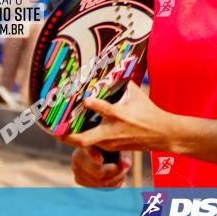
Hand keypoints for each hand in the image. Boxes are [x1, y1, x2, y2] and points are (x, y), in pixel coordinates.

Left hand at [59, 82, 174, 152]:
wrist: (161, 134)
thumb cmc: (148, 111)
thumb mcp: (136, 94)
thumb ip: (122, 83)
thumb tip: (112, 68)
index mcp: (119, 114)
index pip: (104, 109)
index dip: (93, 104)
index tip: (84, 99)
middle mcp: (112, 130)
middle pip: (85, 139)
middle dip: (67, 137)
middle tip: (55, 132)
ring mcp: (110, 141)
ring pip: (87, 143)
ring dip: (73, 138)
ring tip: (59, 131)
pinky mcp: (111, 148)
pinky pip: (94, 144)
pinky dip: (86, 140)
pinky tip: (76, 133)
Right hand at [71, 147, 130, 187]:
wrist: (104, 148)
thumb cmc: (114, 143)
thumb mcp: (120, 146)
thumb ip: (124, 154)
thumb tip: (127, 165)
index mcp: (86, 143)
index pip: (87, 149)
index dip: (92, 155)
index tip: (101, 160)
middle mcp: (76, 156)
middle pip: (98, 172)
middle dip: (116, 173)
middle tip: (125, 170)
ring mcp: (76, 169)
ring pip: (100, 183)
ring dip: (116, 180)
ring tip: (123, 173)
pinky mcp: (79, 179)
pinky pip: (98, 188)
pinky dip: (112, 186)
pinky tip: (118, 178)